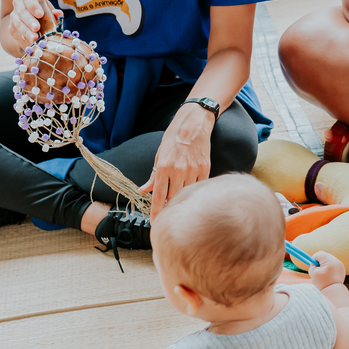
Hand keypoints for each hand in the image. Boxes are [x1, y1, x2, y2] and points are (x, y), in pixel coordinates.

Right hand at [8, 0, 62, 47]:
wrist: (35, 30)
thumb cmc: (46, 19)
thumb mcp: (52, 16)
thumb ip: (56, 15)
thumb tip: (58, 13)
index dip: (34, 6)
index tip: (40, 14)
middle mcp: (20, 4)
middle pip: (22, 11)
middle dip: (30, 20)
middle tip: (37, 28)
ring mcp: (14, 15)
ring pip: (18, 22)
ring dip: (26, 31)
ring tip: (35, 38)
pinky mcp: (11, 26)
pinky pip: (16, 31)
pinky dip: (25, 36)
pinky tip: (31, 41)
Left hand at [141, 103, 214, 218]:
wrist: (193, 124)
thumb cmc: (173, 138)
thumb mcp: (159, 156)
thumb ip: (153, 176)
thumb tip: (143, 190)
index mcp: (164, 168)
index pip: (159, 196)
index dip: (157, 212)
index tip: (155, 223)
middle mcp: (178, 171)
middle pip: (173, 199)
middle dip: (169, 210)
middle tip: (167, 219)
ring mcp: (193, 170)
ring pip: (187, 194)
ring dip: (182, 203)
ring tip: (179, 211)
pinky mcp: (205, 169)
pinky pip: (199, 187)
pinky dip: (195, 193)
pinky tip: (192, 197)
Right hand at [309, 251, 345, 288]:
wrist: (333, 292)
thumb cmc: (322, 283)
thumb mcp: (313, 273)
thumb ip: (312, 265)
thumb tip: (314, 262)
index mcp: (329, 261)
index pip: (319, 254)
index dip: (314, 259)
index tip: (313, 267)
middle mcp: (336, 261)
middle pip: (325, 256)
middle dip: (320, 262)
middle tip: (318, 270)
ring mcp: (340, 265)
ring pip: (329, 260)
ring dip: (325, 265)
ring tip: (324, 274)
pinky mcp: (342, 268)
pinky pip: (333, 264)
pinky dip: (330, 268)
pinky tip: (329, 275)